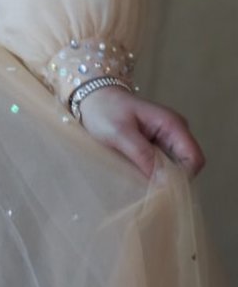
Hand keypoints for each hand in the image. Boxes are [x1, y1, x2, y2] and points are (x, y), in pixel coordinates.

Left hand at [78, 87, 204, 178]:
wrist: (92, 97)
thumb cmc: (103, 110)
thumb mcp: (119, 133)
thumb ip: (142, 154)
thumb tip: (164, 181)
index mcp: (172, 124)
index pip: (193, 158)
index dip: (182, 177)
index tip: (161, 189)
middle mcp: (175, 131)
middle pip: (186, 165)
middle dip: (170, 179)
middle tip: (147, 189)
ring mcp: (166, 138)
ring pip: (174, 167)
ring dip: (160, 177)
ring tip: (139, 183)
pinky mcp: (155, 144)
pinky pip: (162, 164)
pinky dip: (152, 172)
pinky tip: (137, 176)